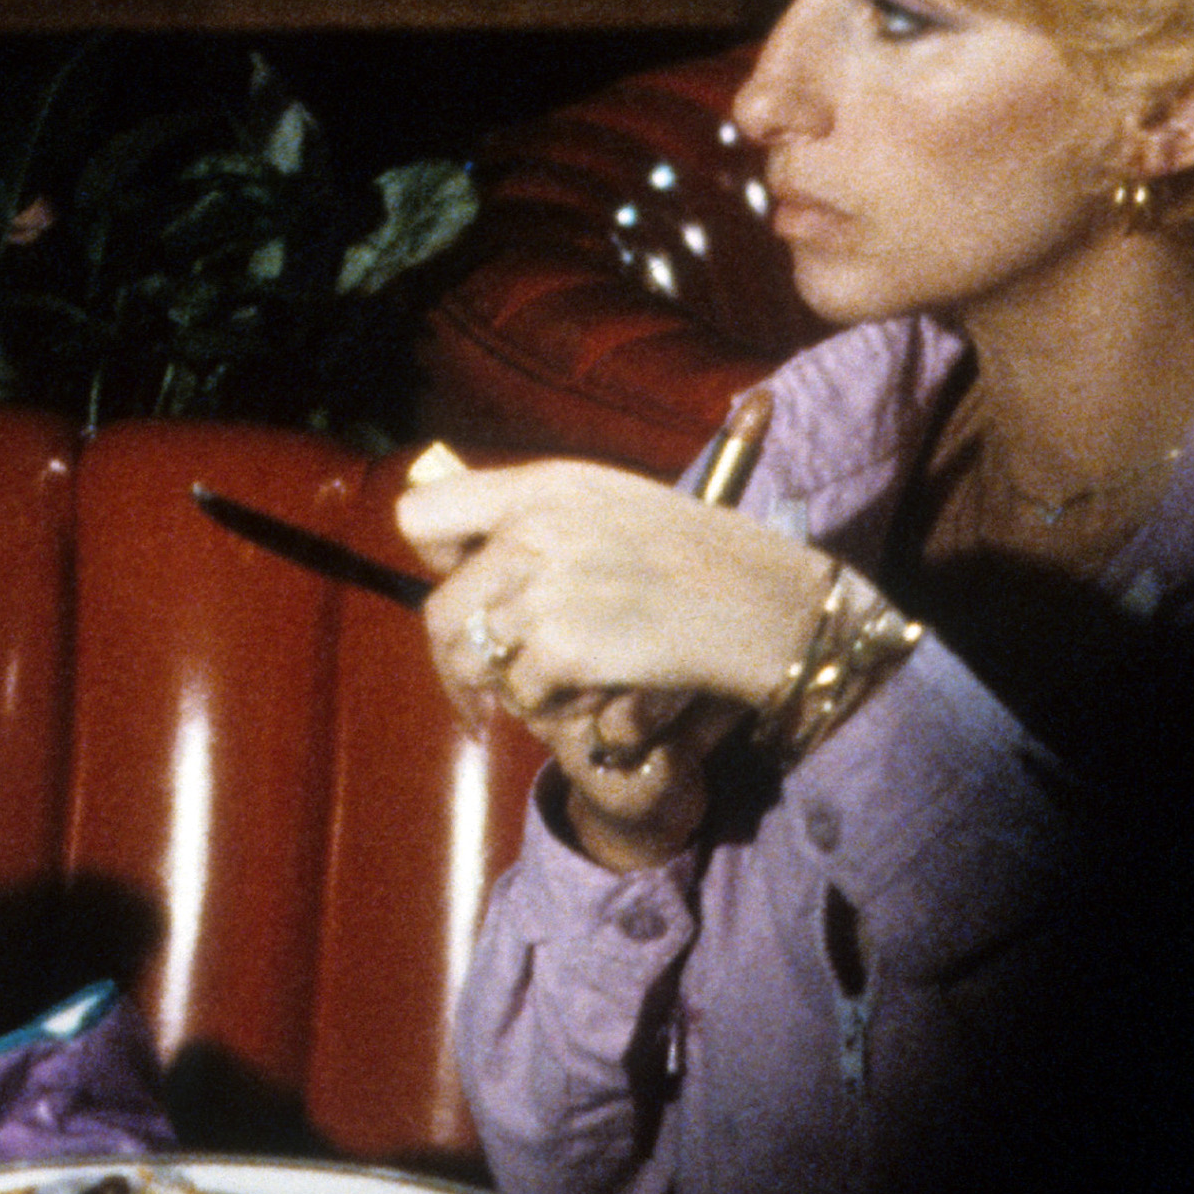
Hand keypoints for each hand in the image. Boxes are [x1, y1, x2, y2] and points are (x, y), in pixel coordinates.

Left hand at [398, 452, 828, 869]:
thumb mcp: (614, 508)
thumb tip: (469, 551)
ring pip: (478, 662)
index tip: (460, 587)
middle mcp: (533, 528)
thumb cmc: (702, 564)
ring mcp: (545, 587)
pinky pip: (523, 695)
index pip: (423, 514)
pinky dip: (557, 709)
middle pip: (442, 610)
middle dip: (461, 661)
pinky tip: (602, 693)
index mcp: (544, 484)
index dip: (436, 560)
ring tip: (567, 689)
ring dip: (514, 689)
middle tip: (482, 694)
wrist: (770, 606)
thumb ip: (542, 521)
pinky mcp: (563, 645)